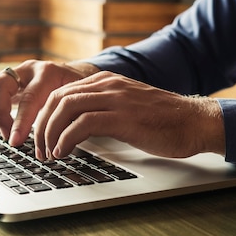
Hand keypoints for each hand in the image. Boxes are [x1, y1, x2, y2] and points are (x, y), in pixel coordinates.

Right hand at [0, 60, 99, 145]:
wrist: (80, 74)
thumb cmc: (81, 91)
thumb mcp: (81, 99)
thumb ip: (69, 114)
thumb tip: (61, 141)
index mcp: (48, 73)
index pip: (28, 98)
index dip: (19, 122)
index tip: (14, 141)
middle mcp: (29, 69)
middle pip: (0, 85)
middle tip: (7, 136)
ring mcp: (16, 72)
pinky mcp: (8, 79)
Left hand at [34, 71, 224, 159]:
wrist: (195, 122)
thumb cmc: (166, 121)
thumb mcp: (129, 107)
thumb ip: (105, 110)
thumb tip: (80, 128)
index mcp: (107, 81)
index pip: (62, 92)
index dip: (45, 116)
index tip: (42, 137)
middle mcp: (108, 85)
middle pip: (57, 98)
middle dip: (42, 126)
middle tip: (39, 150)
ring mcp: (116, 99)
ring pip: (65, 108)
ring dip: (50, 133)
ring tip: (49, 153)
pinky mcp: (123, 118)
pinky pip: (82, 124)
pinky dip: (66, 139)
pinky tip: (65, 152)